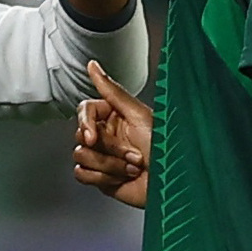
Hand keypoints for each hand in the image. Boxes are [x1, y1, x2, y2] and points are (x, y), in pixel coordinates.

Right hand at [73, 61, 151, 207]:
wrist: (170, 184)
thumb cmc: (164, 149)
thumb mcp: (138, 115)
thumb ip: (112, 90)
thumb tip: (93, 66)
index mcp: (115, 116)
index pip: (85, 111)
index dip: (86, 124)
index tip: (94, 136)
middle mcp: (107, 135)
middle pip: (82, 136)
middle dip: (110, 149)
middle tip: (133, 154)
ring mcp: (102, 156)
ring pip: (81, 156)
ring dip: (110, 165)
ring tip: (132, 167)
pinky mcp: (100, 177)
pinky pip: (82, 174)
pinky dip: (102, 178)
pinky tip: (121, 178)